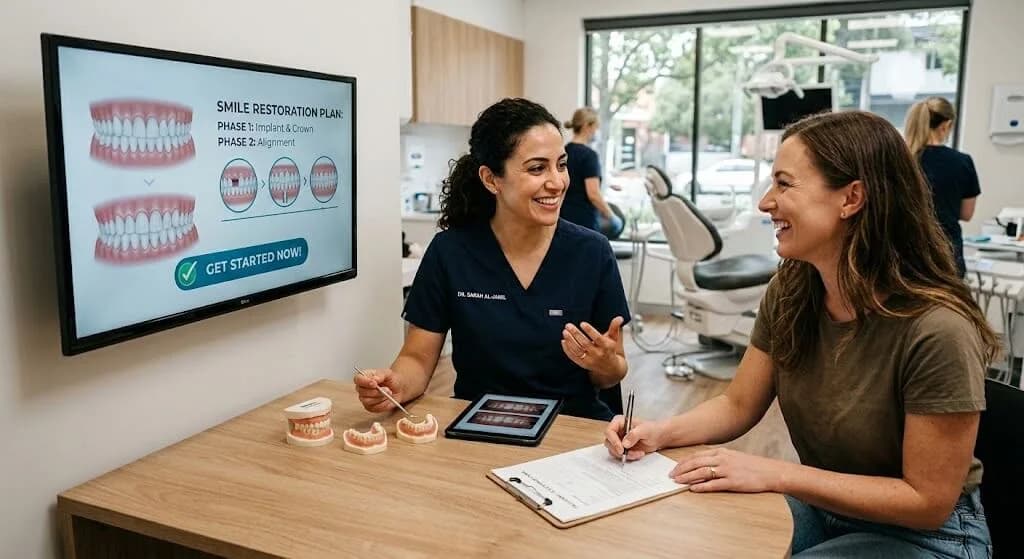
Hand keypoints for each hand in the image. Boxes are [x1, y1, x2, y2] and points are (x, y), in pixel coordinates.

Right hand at [353, 368, 405, 412]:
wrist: (398, 388)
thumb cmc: (390, 379)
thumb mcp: (387, 373)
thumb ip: (380, 374)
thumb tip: (374, 379)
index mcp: (363, 377)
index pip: (358, 379)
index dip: (365, 382)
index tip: (374, 384)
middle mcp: (361, 388)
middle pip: (362, 392)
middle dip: (377, 392)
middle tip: (387, 389)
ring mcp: (365, 399)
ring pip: (368, 401)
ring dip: (381, 398)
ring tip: (389, 393)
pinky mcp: (370, 407)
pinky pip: (375, 408)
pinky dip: (384, 404)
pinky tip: (388, 399)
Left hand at [562, 316, 624, 374]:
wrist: (610, 368)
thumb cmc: (610, 350)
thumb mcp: (614, 338)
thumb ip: (615, 327)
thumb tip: (619, 317)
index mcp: (606, 347)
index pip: (597, 338)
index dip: (590, 331)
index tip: (582, 323)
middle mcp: (598, 354)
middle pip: (585, 344)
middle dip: (576, 334)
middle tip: (568, 325)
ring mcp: (589, 360)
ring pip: (577, 350)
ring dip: (570, 341)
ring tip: (565, 332)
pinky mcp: (583, 364)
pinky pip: (573, 357)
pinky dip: (567, 349)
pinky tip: (563, 341)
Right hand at [604, 416, 663, 460]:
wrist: (658, 437)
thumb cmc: (652, 429)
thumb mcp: (645, 430)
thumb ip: (634, 434)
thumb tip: (624, 443)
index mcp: (620, 422)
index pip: (609, 431)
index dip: (613, 440)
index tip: (621, 448)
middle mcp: (617, 431)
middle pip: (608, 442)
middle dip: (618, 450)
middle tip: (627, 453)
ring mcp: (618, 440)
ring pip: (613, 451)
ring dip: (625, 455)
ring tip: (638, 453)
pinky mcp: (622, 449)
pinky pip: (620, 456)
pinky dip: (629, 457)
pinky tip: (638, 454)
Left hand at [669, 447, 785, 492]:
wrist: (771, 472)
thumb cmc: (752, 466)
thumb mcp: (733, 457)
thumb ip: (718, 459)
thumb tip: (702, 464)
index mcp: (721, 452)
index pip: (696, 455)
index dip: (683, 462)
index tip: (674, 468)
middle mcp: (722, 459)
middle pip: (696, 463)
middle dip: (681, 469)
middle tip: (670, 476)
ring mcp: (727, 470)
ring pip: (702, 472)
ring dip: (687, 477)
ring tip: (677, 482)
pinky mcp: (733, 482)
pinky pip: (714, 484)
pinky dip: (701, 486)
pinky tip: (693, 489)